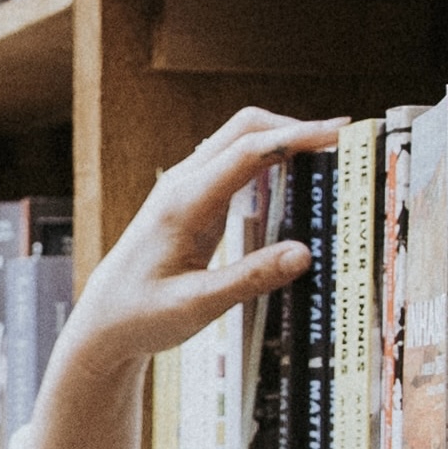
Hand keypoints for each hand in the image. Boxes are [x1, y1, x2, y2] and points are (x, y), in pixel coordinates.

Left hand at [32, 108, 344, 448]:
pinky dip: (271, 161)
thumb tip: (304, 253)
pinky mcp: (195, 201)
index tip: (339, 133)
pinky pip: (238, 165)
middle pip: (246, 128)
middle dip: (296, 126)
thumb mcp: (197, 307)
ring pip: (242, 141)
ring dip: (284, 140)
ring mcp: (188, 188)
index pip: (248, 152)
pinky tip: (298, 179)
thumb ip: (250, 279)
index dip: (296, 137)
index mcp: (183, 203)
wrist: (102, 322)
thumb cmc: (141, 317)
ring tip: (331, 156)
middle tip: (345, 139)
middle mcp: (183, 184)